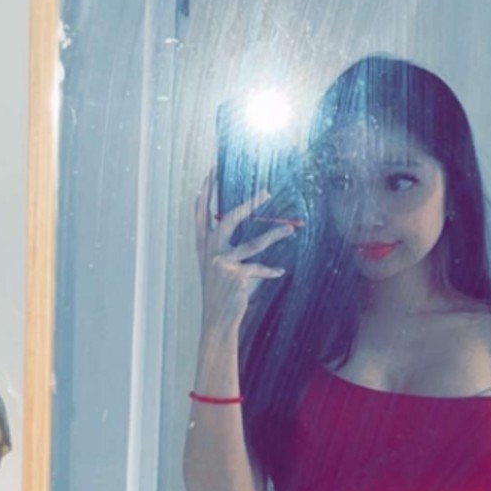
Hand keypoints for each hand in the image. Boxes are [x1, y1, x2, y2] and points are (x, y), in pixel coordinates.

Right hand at [194, 171, 300, 331]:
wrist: (215, 319)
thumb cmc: (218, 292)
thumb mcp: (214, 266)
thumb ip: (219, 246)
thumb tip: (229, 222)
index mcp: (202, 245)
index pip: (201, 212)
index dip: (205, 191)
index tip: (211, 171)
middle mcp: (210, 250)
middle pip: (228, 218)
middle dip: (247, 203)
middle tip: (266, 191)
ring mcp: (221, 262)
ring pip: (253, 243)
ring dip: (274, 235)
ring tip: (290, 229)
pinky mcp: (235, 275)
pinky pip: (258, 268)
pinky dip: (269, 271)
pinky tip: (280, 272)